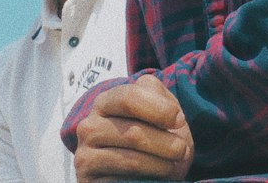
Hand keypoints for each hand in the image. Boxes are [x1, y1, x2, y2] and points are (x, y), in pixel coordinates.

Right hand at [72, 75, 193, 180]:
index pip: (128, 98)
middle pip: (133, 133)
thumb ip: (156, 94)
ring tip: (172, 165)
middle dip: (165, 142)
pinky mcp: (90, 182)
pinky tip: (155, 179)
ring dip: (160, 164)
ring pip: (131, 160)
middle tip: (181, 149)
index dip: (159, 109)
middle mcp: (88, 127)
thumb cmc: (153, 137)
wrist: (143, 174)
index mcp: (103, 103)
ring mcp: (86, 157)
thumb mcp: (157, 109)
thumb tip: (170, 111)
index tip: (179, 120)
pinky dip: (147, 181)